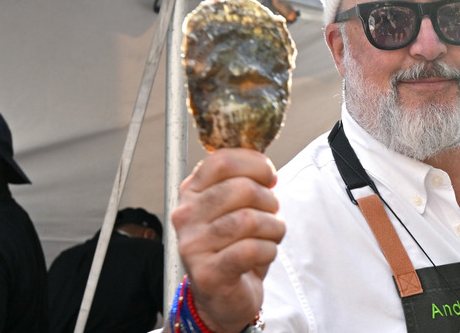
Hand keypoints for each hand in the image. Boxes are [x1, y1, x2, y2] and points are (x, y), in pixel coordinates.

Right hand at [172, 148, 285, 332]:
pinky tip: (264, 254)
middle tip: (271, 213)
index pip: (222, 160)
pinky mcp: (208, 273)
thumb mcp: (234, 207)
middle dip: (270, 200)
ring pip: (250, 219)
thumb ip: (243, 181)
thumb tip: (265, 164)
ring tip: (270, 236)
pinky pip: (251, 249)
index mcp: (191, 192)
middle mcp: (186, 215)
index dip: (255, 164)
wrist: (222, 298)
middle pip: (242, 188)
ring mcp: (193, 245)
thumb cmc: (233, 246)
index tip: (269, 177)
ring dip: (273, 227)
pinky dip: (269, 250)